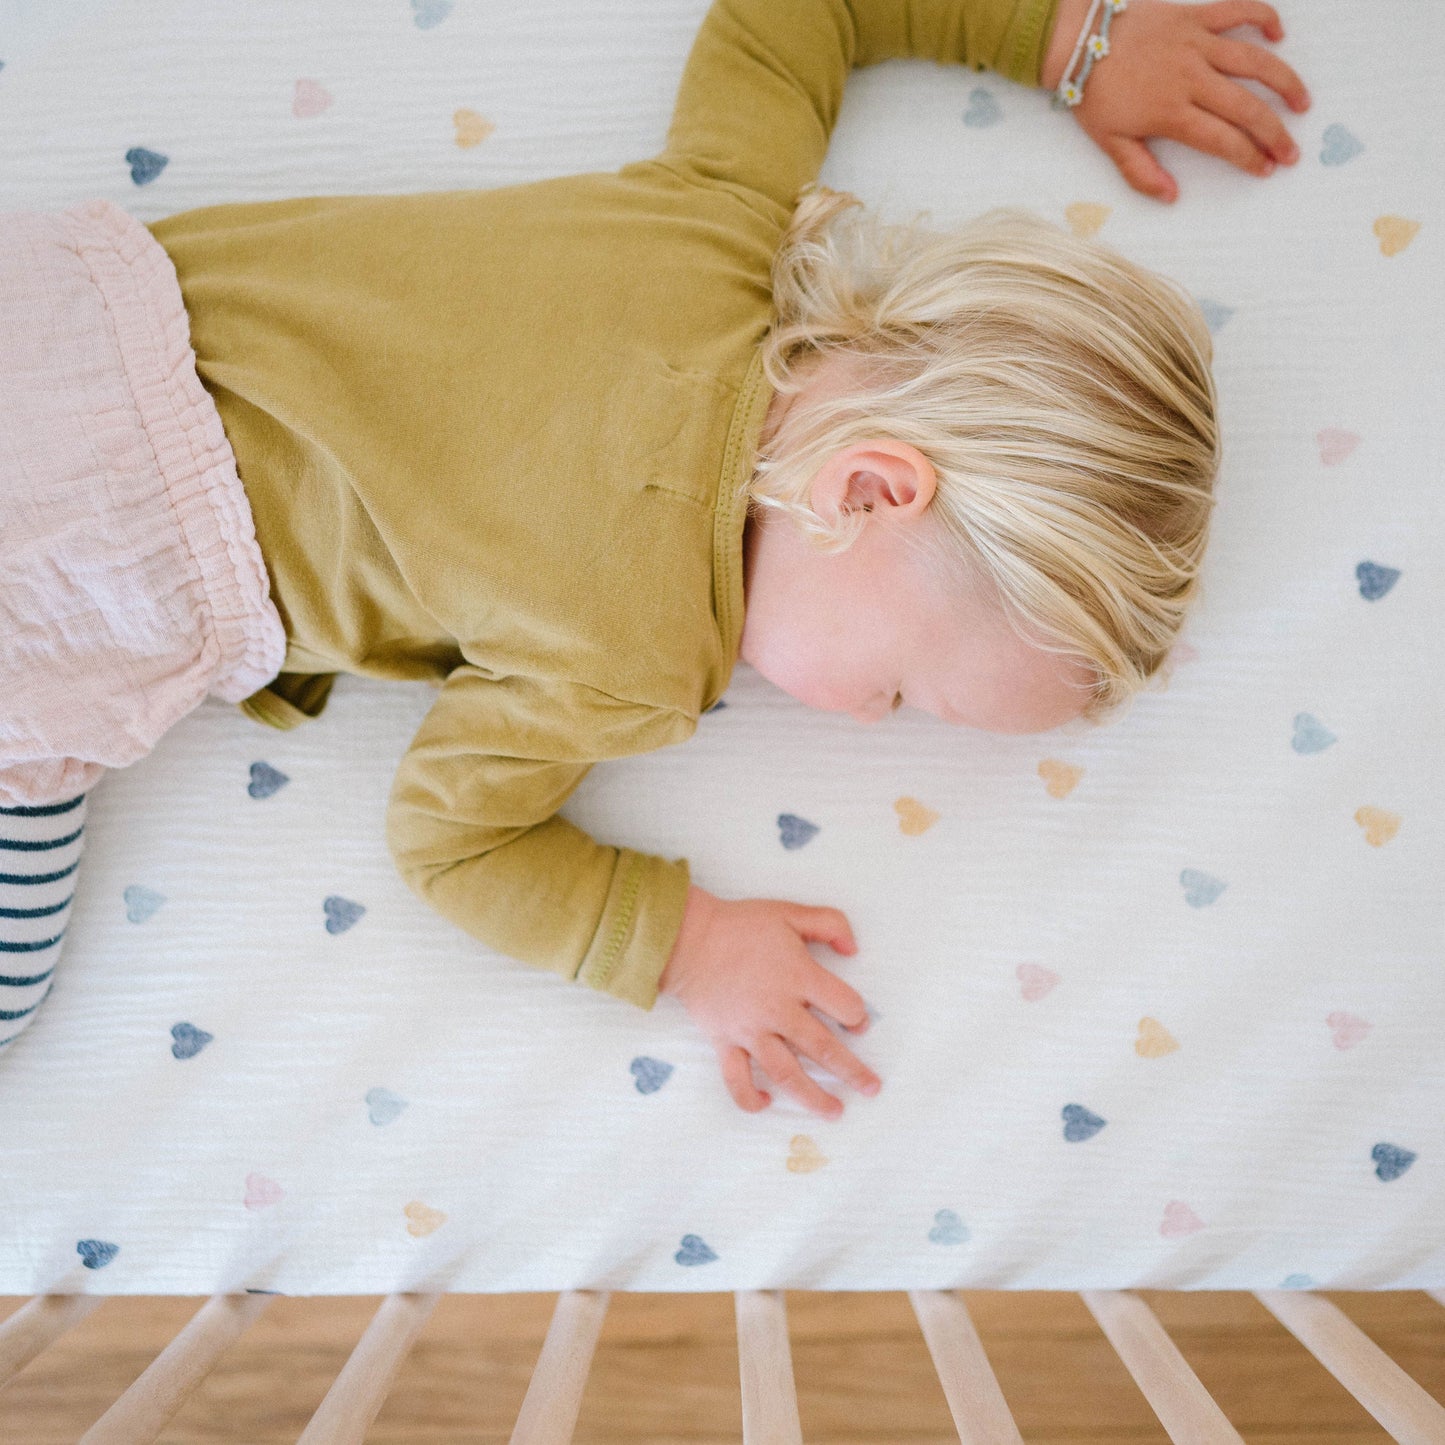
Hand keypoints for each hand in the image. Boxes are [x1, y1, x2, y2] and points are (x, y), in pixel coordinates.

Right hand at [657, 886, 880, 1118]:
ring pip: (787, 1073)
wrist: (687, 938)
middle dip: (852, 1071)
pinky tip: (767, 1103)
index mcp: (798, 977)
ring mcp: (750, 1030)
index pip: (843, 1004)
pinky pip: (737, 1079)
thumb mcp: (790, 912)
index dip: (857, 1014)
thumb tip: (854, 949)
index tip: (859, 1022)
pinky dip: (751, 1098)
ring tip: (834, 1111)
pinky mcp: (724, 1042)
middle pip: (823, 1048)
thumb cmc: (740, 925)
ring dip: (813, 1096)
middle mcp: (777, 1010)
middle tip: (871, 1088)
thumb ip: (829, 923)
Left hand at [1040, 0, 1311, 202]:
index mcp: (1171, 113)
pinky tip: (1279, 36)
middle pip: (1246, 107)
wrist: (1078, 41)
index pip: (1222, 140)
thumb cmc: (1094, 95)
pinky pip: (1238, 11)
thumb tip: (1171, 197)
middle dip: (1274, 133)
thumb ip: (1141, 173)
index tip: (1265, 169)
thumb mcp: (1110, 143)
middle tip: (1292, 152)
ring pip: (1254, 61)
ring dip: (1284, 82)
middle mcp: (1190, 78)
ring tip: (1302, 101)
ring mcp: (1196, 44)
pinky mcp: (1194, 16)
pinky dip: (1264, 18)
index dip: (1248, 157)